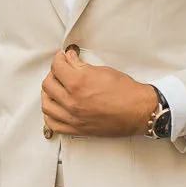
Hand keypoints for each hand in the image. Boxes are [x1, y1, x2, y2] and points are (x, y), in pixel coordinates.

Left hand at [41, 48, 157, 136]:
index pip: (56, 66)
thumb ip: (81, 65)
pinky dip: (50, 115)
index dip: (59, 58)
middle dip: (53, 73)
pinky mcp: (77, 129)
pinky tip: (55, 107)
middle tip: (61, 70)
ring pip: (46, 105)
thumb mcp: (102, 71)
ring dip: (48, 93)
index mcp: (78, 83)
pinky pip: (53, 124)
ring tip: (56, 88)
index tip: (62, 57)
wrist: (139, 111)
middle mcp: (72, 101)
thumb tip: (70, 59)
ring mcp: (73, 117)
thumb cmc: (126, 91)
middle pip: (48, 84)